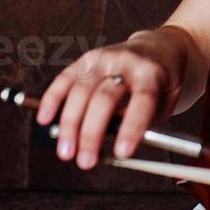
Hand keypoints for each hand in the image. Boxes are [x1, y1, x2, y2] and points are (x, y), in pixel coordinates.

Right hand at [35, 25, 195, 170]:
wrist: (159, 48)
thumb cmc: (162, 83)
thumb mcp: (166, 102)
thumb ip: (142, 121)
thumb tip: (110, 143)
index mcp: (152, 73)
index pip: (142, 100)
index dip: (132, 127)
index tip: (122, 153)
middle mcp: (126, 61)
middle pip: (105, 98)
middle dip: (92, 133)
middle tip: (85, 162)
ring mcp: (104, 58)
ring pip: (81, 90)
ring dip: (69, 124)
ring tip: (66, 152)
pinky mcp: (87, 59)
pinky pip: (65, 78)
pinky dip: (52, 99)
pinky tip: (44, 118)